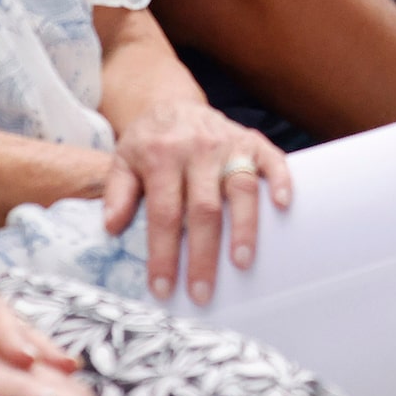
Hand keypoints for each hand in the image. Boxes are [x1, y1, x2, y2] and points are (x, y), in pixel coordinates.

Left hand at [101, 96, 291, 306]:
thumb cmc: (148, 143)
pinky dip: (281, 181)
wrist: (171, 103)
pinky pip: (272, 159)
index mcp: (162, 157)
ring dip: (244, 227)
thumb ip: (117, 193)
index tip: (163, 288)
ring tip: (241, 263)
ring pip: (241, 187)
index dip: (164, 253)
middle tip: (202, 292)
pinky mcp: (252, 140)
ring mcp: (228, 144)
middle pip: (203, 208)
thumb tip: (112, 227)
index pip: (164, 213)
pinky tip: (283, 206)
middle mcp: (197, 149)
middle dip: (204, 255)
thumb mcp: (122, 161)